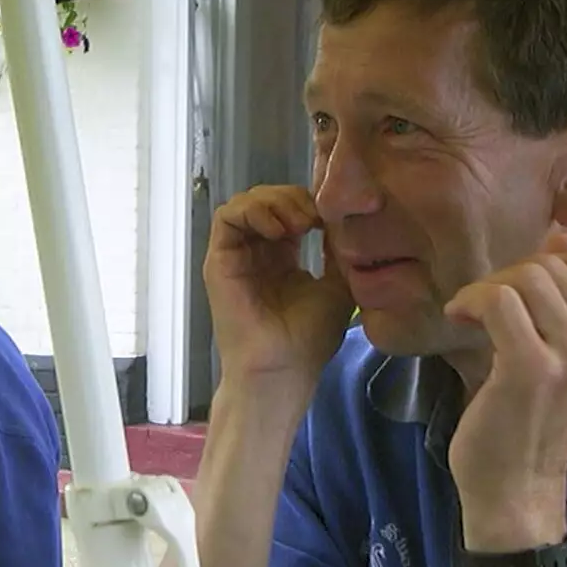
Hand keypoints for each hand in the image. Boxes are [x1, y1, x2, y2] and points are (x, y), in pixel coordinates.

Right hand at [203, 185, 354, 390]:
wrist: (284, 368)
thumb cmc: (309, 339)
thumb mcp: (338, 287)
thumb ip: (338, 252)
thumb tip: (346, 219)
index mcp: (281, 258)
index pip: (289, 210)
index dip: (310, 203)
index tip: (333, 217)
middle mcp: (256, 253)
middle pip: (268, 200)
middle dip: (294, 198)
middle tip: (316, 218)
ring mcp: (236, 255)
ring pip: (247, 202)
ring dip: (275, 202)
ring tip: (301, 223)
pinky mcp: (219, 260)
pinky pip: (227, 216)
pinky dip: (253, 211)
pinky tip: (280, 231)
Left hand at [443, 233, 566, 548]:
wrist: (516, 486)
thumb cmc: (531, 417)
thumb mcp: (565, 353)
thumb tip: (563, 236)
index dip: (532, 270)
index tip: (508, 302)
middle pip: (548, 266)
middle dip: (503, 280)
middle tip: (482, 313)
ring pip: (523, 278)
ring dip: (483, 291)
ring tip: (471, 319)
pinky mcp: (533, 368)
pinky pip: (498, 300)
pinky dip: (469, 302)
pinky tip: (459, 321)